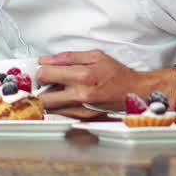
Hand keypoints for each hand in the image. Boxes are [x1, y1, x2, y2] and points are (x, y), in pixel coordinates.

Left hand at [36, 49, 151, 114]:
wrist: (135, 92)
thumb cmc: (117, 74)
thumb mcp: (95, 56)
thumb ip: (69, 57)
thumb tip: (48, 60)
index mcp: (83, 77)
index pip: (45, 75)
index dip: (41, 71)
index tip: (44, 69)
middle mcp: (81, 95)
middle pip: (43, 98)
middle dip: (40, 89)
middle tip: (45, 83)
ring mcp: (82, 110)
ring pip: (50, 108)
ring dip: (48, 99)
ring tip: (56, 90)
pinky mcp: (84, 118)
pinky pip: (62, 114)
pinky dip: (59, 106)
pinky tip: (66, 98)